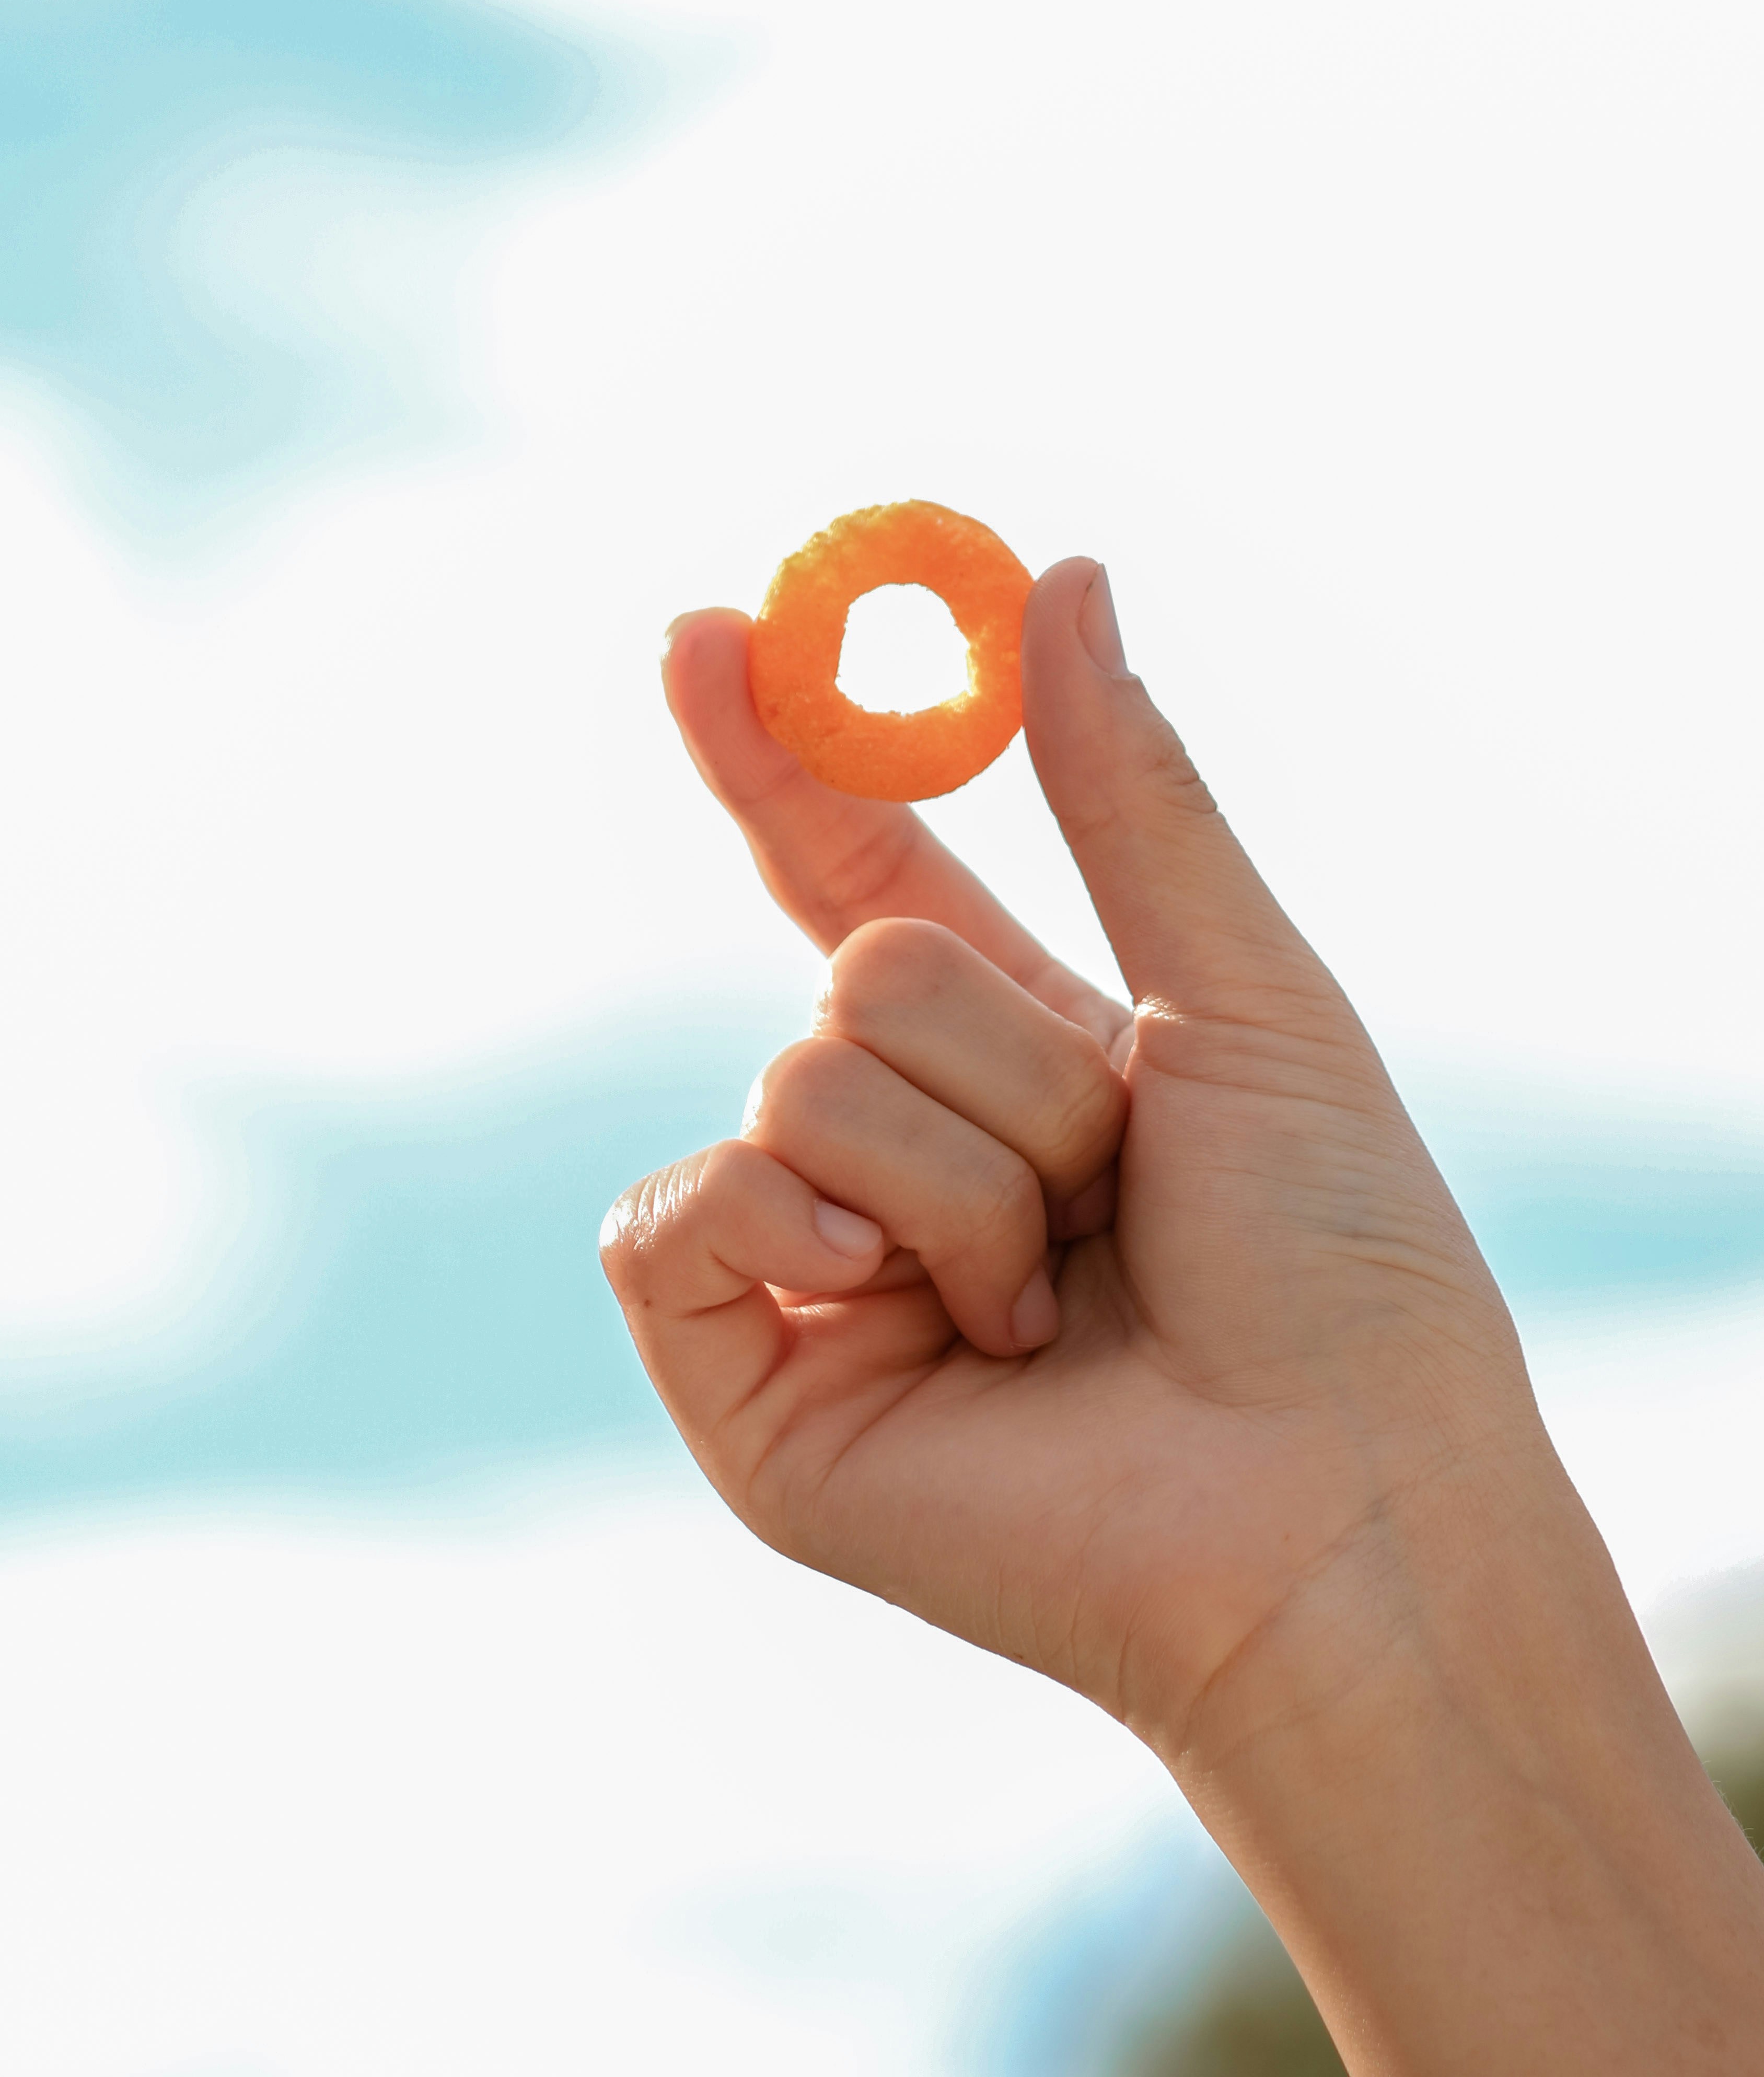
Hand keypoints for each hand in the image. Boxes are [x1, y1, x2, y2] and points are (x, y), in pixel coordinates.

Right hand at [601, 556, 1549, 1773]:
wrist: (1332, 1499)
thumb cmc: (1334, 1263)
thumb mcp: (1238, 991)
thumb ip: (1128, 792)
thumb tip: (1058, 578)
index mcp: (1014, 1063)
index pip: (853, 877)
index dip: (779, 759)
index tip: (706, 633)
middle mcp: (900, 1157)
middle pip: (855, 967)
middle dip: (1008, 1058)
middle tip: (1112, 1182)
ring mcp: (817, 1273)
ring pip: (797, 1075)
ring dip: (963, 1175)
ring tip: (1052, 1304)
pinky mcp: (750, 1388)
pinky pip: (677, 1214)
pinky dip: (794, 1230)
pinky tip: (907, 1315)